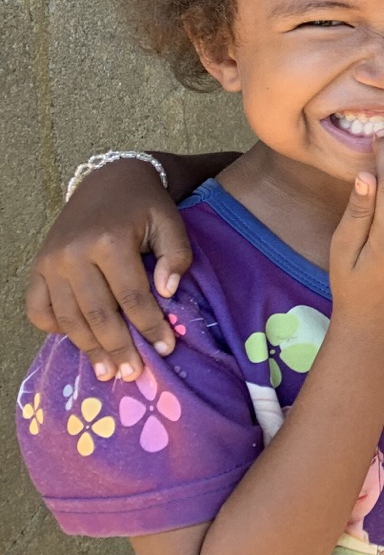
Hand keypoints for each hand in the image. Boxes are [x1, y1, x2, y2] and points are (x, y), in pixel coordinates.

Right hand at [26, 159, 190, 381]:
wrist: (108, 180)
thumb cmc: (146, 205)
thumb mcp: (170, 221)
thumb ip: (175, 255)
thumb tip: (168, 293)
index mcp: (109, 241)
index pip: (132, 296)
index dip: (150, 326)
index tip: (165, 349)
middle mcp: (73, 254)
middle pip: (97, 314)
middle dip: (118, 347)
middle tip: (134, 374)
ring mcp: (50, 263)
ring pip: (68, 317)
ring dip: (88, 348)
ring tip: (108, 371)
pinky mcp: (37, 268)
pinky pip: (39, 308)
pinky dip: (55, 328)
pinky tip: (77, 340)